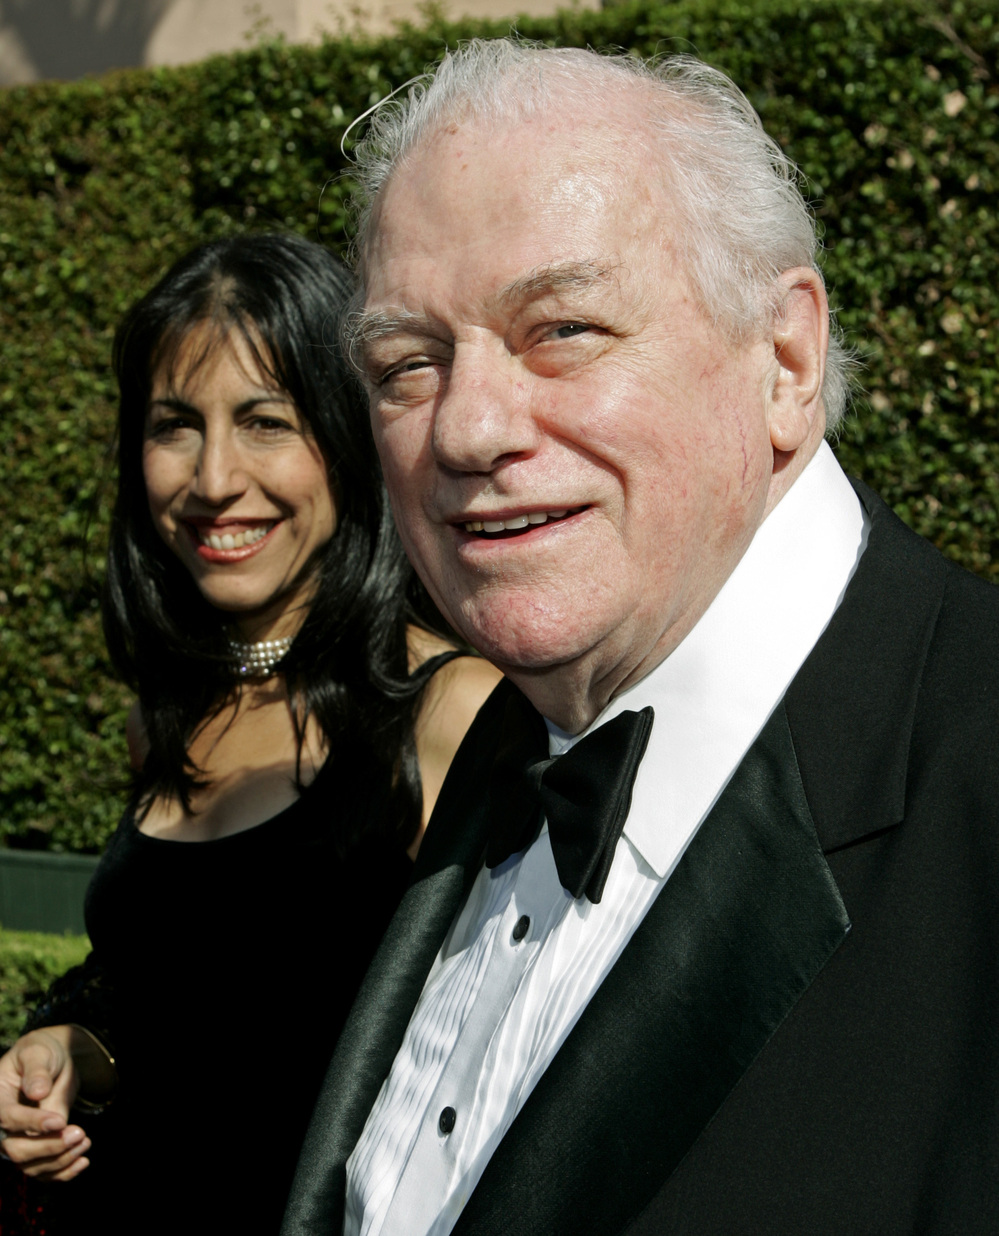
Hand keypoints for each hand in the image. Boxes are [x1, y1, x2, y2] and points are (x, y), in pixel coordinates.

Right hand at [0, 1026, 91, 1180]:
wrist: (51, 1063)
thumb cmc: (41, 1054)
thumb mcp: (38, 1052)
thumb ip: (36, 1071)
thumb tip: (37, 1092)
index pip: (9, 1119)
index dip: (32, 1123)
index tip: (59, 1121)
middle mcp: (2, 1127)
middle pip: (15, 1150)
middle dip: (48, 1147)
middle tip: (79, 1134)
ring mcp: (17, 1141)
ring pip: (29, 1166)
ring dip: (59, 1161)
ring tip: (85, 1141)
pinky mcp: (34, 1150)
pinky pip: (42, 1171)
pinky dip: (62, 1172)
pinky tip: (82, 1161)